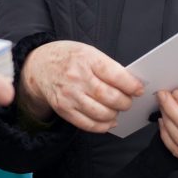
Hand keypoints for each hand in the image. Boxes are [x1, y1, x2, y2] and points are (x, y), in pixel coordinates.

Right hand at [19, 41, 143, 132]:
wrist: (39, 66)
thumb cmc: (68, 57)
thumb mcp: (88, 52)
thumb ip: (107, 66)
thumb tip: (130, 84)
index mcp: (86, 59)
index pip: (115, 75)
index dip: (131, 85)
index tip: (139, 89)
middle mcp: (77, 78)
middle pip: (109, 97)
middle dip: (125, 102)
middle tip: (128, 101)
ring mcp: (69, 96)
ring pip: (101, 113)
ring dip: (115, 114)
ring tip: (117, 109)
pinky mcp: (64, 109)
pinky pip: (88, 124)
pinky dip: (103, 126)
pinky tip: (108, 121)